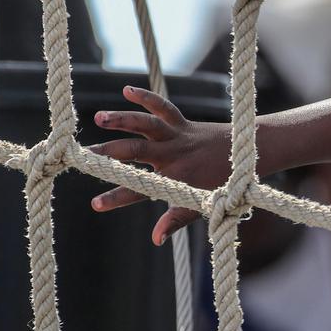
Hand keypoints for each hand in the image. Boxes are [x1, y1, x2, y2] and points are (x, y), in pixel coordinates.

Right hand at [87, 85, 229, 245]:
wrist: (246, 155)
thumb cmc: (222, 183)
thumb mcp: (201, 205)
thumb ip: (176, 220)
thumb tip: (156, 239)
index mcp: (175, 178)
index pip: (140, 191)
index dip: (118, 198)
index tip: (95, 204)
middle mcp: (172, 155)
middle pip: (135, 152)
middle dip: (109, 155)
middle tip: (84, 157)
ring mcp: (176, 137)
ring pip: (146, 125)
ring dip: (123, 119)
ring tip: (100, 118)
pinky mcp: (181, 122)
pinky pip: (163, 107)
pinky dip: (146, 97)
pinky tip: (126, 90)